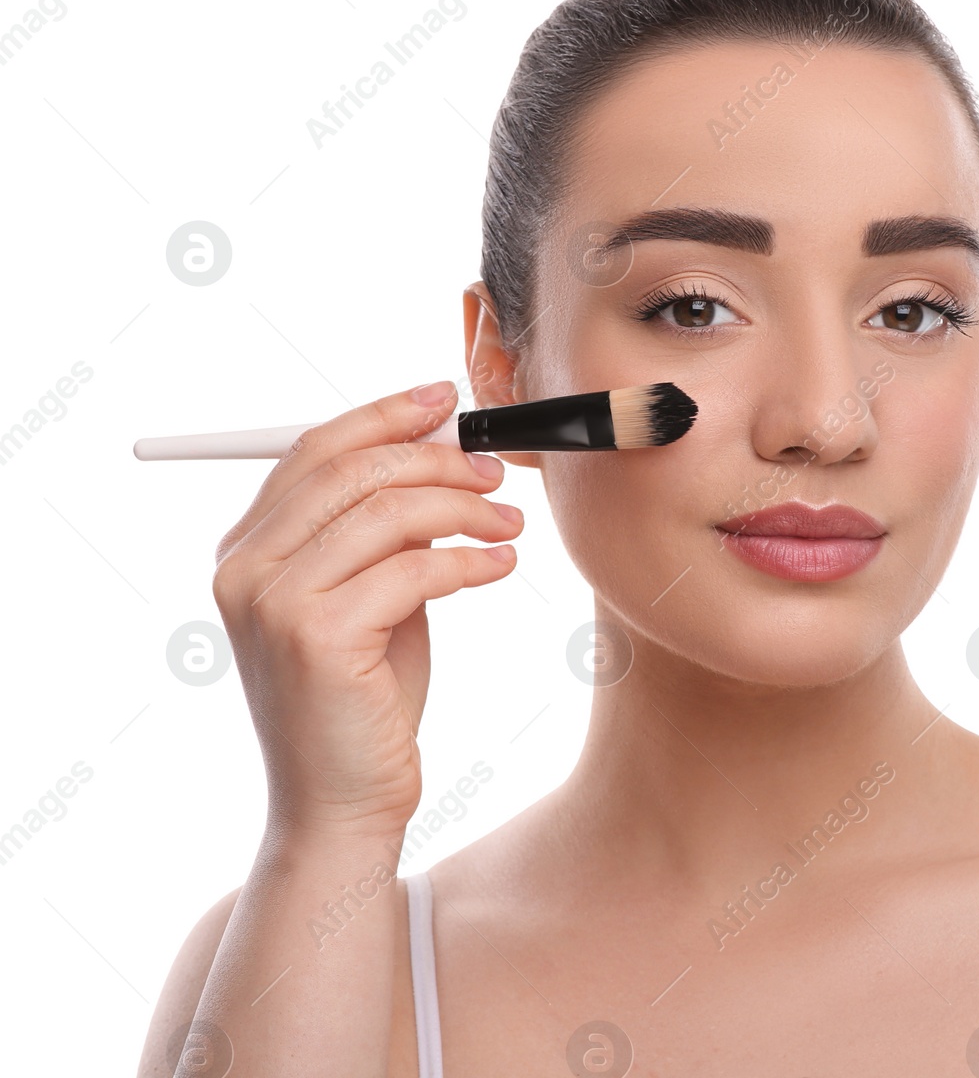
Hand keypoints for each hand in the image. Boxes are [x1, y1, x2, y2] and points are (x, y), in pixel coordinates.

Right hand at [210, 381, 521, 839]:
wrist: (342, 803)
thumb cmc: (364, 699)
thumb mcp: (368, 595)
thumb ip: (384, 529)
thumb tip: (442, 448)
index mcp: (244, 548)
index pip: (314, 448)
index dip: (384, 414)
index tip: (445, 400)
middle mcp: (244, 567)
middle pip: (354, 468)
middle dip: (438, 460)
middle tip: (496, 474)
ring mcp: (273, 601)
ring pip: (389, 511)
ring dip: (466, 509)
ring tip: (509, 526)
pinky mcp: (317, 635)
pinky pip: (415, 568)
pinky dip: (471, 561)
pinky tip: (501, 569)